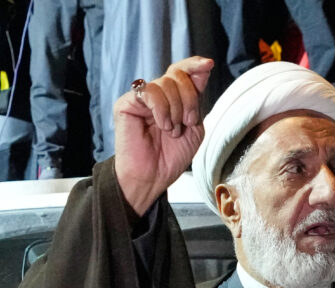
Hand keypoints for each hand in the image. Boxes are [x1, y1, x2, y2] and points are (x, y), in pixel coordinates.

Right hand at [113, 56, 214, 216]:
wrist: (152, 176)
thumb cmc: (171, 156)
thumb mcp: (195, 124)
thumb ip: (198, 96)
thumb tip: (204, 65)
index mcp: (172, 98)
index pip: (182, 70)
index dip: (194, 65)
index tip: (208, 64)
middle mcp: (156, 95)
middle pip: (178, 75)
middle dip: (189, 99)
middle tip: (187, 123)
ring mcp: (140, 99)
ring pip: (166, 83)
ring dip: (176, 109)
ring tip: (171, 130)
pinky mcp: (126, 104)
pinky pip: (150, 91)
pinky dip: (161, 109)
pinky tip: (162, 125)